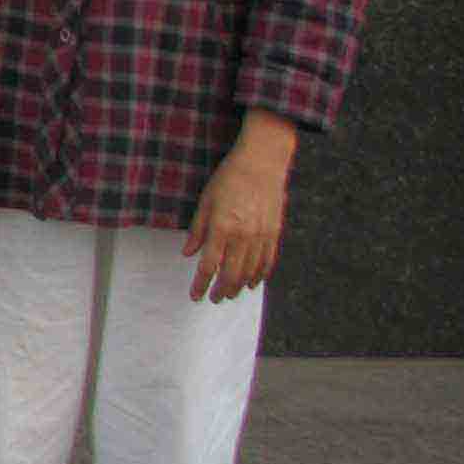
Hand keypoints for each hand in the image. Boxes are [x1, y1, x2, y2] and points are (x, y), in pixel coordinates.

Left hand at [184, 120, 292, 302]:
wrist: (261, 164)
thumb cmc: (228, 179)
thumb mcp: (205, 201)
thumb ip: (197, 230)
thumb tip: (188, 253)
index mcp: (222, 228)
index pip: (209, 266)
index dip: (201, 284)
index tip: (195, 296)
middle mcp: (243, 236)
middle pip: (231, 274)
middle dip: (221, 290)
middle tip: (214, 299)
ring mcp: (261, 236)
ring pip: (250, 272)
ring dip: (239, 286)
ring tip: (231, 293)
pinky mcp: (274, 233)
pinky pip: (267, 262)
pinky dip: (259, 275)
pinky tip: (253, 282)